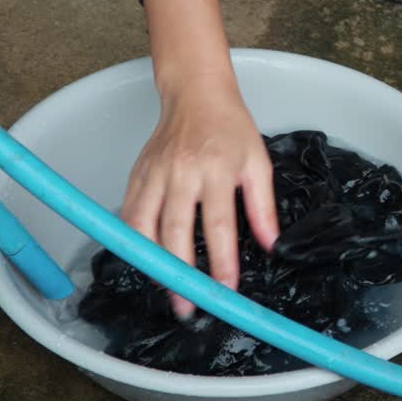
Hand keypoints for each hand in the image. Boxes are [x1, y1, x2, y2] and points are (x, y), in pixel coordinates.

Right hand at [120, 80, 278, 317]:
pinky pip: (129, 214)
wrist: (196, 94)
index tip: (226, 290)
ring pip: (143, 227)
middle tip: (188, 306)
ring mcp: (154, 173)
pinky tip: (144, 260)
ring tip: (164, 290)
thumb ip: (263, 207)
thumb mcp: (258, 163)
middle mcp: (181, 172)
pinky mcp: (137, 175)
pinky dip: (133, 241)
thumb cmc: (230, 128)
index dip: (221, 262)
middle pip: (174, 232)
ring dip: (151, 263)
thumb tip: (272, 245)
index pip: (218, 225)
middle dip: (180, 274)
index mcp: (216, 169)